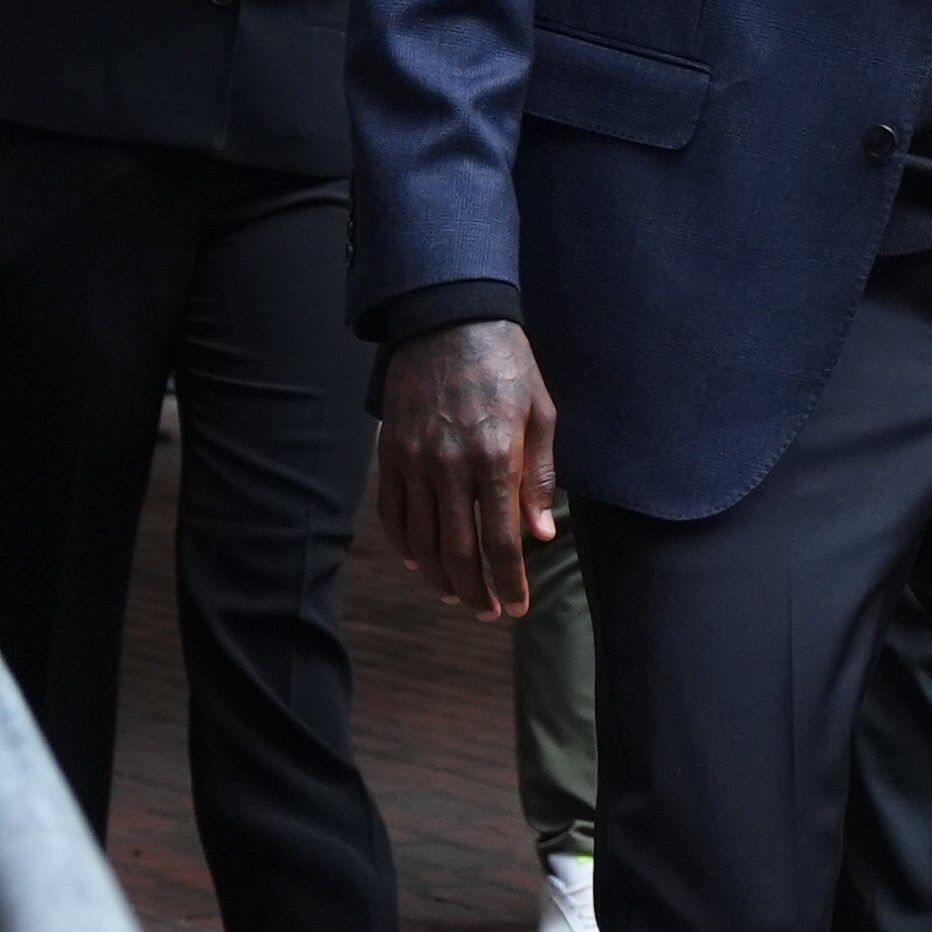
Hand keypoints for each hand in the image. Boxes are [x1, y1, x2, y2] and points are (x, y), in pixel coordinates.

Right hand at [378, 317, 560, 615]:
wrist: (448, 320)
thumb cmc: (505, 366)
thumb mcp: (540, 414)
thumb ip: (539, 478)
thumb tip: (541, 535)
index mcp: (494, 457)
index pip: (501, 541)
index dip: (509, 581)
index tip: (516, 608)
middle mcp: (449, 466)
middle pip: (458, 551)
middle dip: (475, 590)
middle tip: (488, 611)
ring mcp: (413, 461)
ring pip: (421, 540)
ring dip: (440, 575)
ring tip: (459, 593)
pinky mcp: (390, 453)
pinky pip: (392, 514)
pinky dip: (405, 545)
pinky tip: (421, 561)